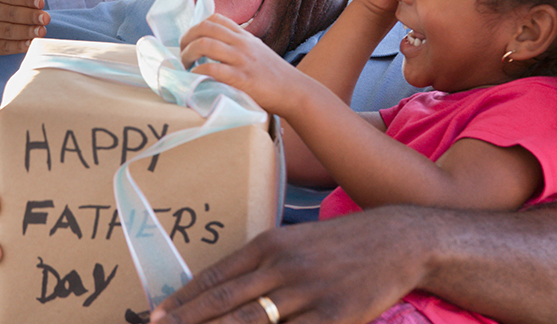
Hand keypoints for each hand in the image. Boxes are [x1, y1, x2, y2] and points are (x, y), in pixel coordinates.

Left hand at [150, 210, 426, 323]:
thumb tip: (225, 288)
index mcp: (269, 244)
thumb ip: (262, 263)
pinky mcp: (333, 317)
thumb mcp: (296, 241)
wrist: (398, 240)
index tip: (158, 315)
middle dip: (187, 321)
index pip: (216, 276)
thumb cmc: (342, 243)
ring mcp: (307, 293)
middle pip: (224, 302)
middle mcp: (282, 267)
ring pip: (249, 323)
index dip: (184, 299)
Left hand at [179, 14, 307, 114]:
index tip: (190, 41)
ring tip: (186, 65)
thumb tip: (217, 46)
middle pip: (204, 28)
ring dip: (188, 54)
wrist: (294, 91)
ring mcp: (241, 59)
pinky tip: (196, 77)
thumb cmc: (274, 74)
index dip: (196, 27)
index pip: (215, 18)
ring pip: (204, 44)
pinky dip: (199, 71)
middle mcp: (241, 43)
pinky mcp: (242, 78)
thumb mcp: (258, 51)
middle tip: (182, 54)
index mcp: (244, 36)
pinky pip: (213, 69)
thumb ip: (240, 45)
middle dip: (186, 39)